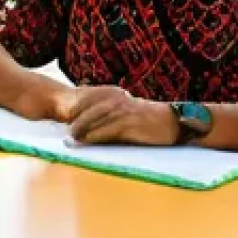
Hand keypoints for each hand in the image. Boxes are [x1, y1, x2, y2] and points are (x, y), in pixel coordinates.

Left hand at [65, 86, 179, 145]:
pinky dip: (95, 135)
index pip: (90, 100)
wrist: (171, 122)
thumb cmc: (149, 120)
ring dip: (82, 128)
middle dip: (76, 119)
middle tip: (66, 130)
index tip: (65, 117)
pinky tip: (87, 140)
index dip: (77, 109)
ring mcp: (122, 112)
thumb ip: (113, 114)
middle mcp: (117, 101)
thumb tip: (94, 123)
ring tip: (72, 137)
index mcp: (115, 96)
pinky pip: (107, 130)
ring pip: (96, 119)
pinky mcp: (128, 124)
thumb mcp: (129, 111)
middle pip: (90, 109)